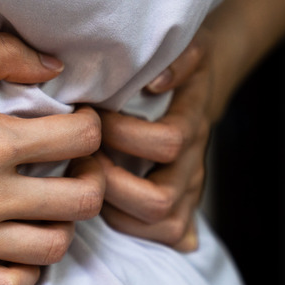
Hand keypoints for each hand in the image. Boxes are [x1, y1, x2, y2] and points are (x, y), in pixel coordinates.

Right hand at [0, 33, 103, 284]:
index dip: (92, 127)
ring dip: (61, 225)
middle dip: (92, 179)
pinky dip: (22, 270)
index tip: (78, 123)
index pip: (82, 140)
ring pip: (52, 249)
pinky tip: (11, 244)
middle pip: (81, 202)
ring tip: (43, 206)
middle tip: (75, 167)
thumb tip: (53, 68)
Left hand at [96, 26, 227, 250]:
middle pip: (160, 201)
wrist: (200, 89)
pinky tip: (105, 202)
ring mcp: (188, 193)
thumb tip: (156, 82)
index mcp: (193, 125)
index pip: (167, 144)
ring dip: (115, 209)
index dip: (125, 135)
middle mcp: (193, 166)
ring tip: (88, 181)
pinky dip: (129, 226)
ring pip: (160, 226)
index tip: (94, 118)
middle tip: (84, 161)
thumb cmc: (180, 68)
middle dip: (112, 184)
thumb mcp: (186, 48)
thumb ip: (179, 60)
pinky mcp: (182, 210)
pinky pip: (163, 236)